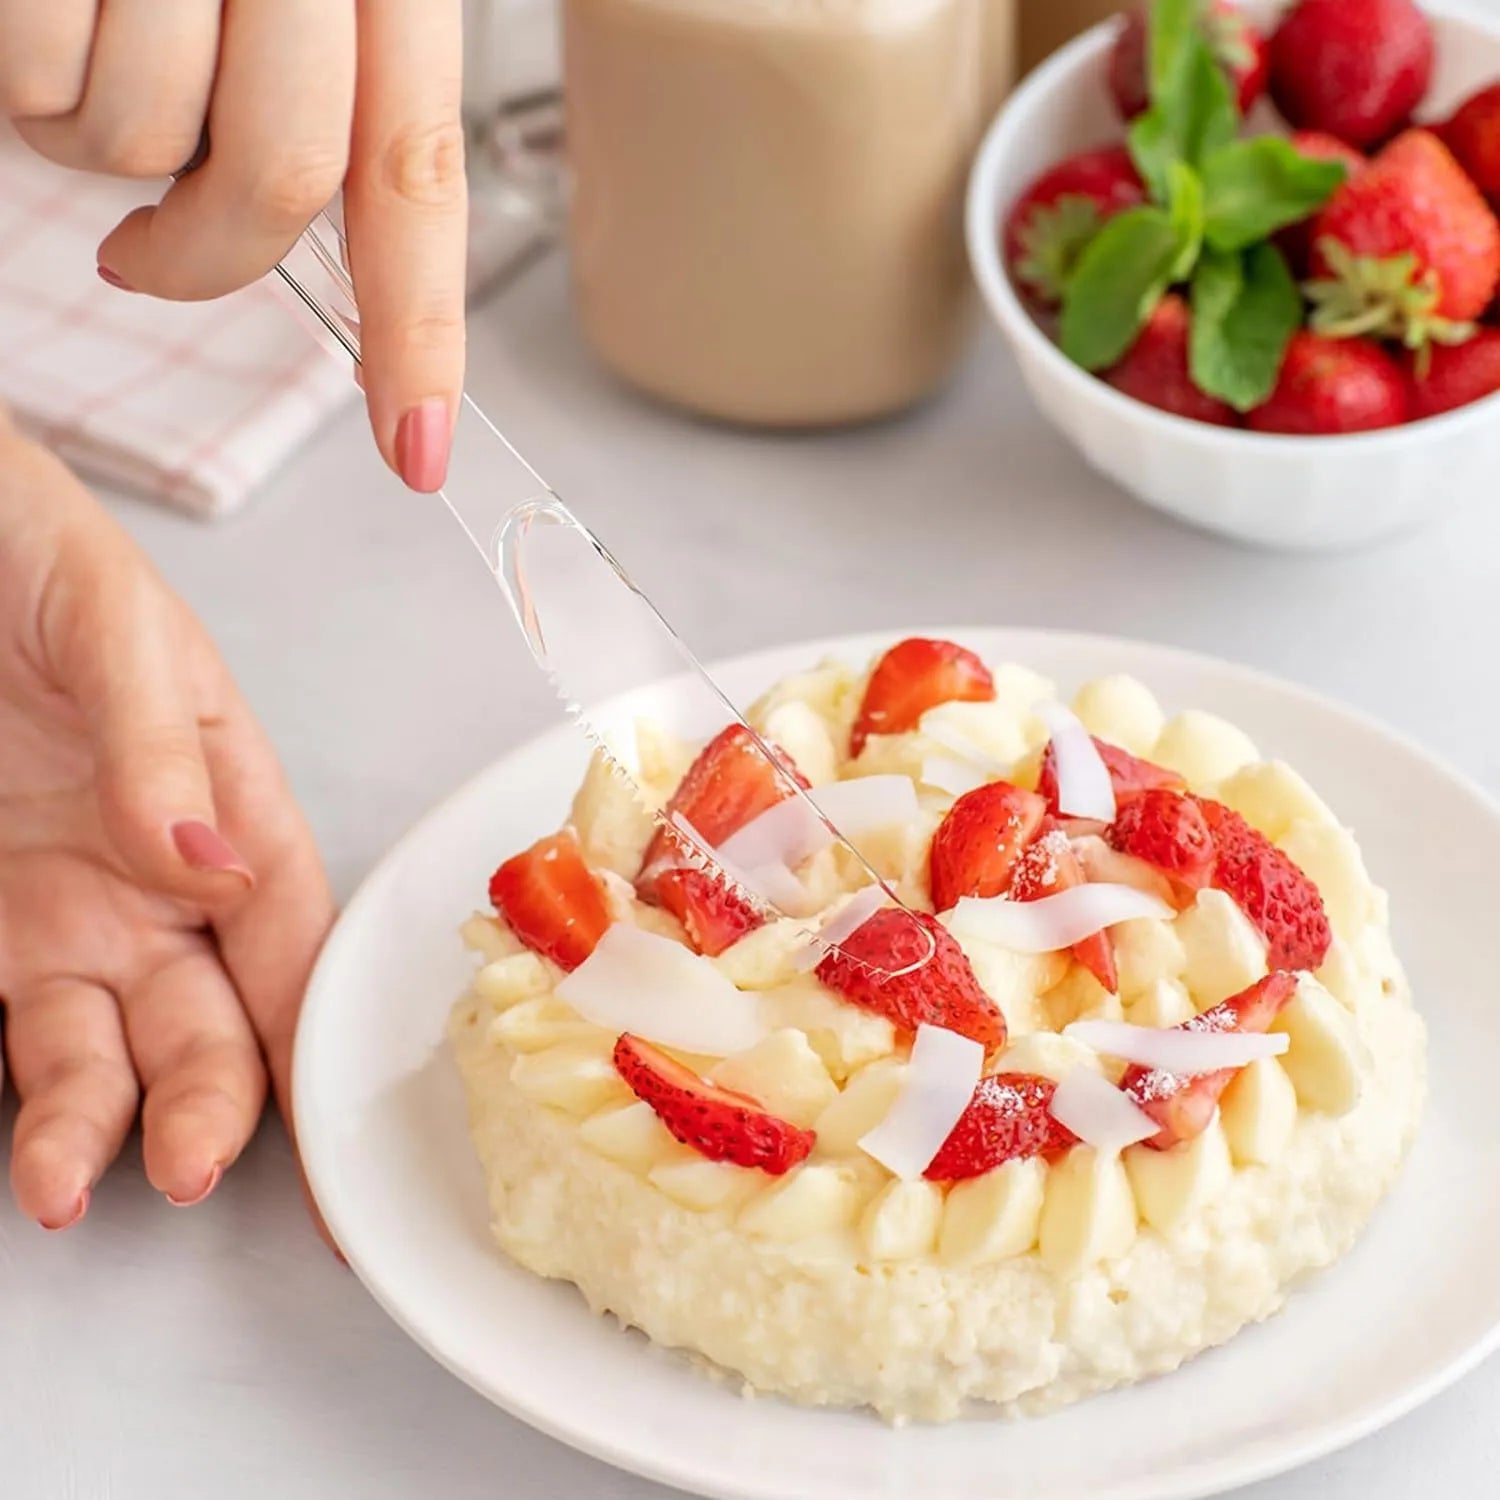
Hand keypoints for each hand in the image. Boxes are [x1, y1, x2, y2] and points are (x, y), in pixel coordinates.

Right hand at [0, 1, 466, 493]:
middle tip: (148, 257)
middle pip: (281, 175)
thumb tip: (303, 249)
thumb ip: (317, 99)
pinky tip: (26, 14)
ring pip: (147, 135)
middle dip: (208, 252)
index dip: (420, 332)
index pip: (416, 173)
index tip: (419, 453)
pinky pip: (40, 80)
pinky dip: (20, 85)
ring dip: (95, 141)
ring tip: (80, 52)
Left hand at [0, 416, 333, 1228]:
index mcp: (228, 803)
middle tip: (186, 1165)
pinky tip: (35, 1150)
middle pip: (215, 1013)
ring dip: (102, 1123)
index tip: (333, 1126)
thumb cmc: (32, 550)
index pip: (294, 934)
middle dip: (213, 1102)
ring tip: (71, 1184)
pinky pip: (18, 1034)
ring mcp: (68, 910)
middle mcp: (161, 878)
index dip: (322, 1032)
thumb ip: (158, 752)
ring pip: (109, 1047)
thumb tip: (207, 867)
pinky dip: (30, 1101)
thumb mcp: (114, 628)